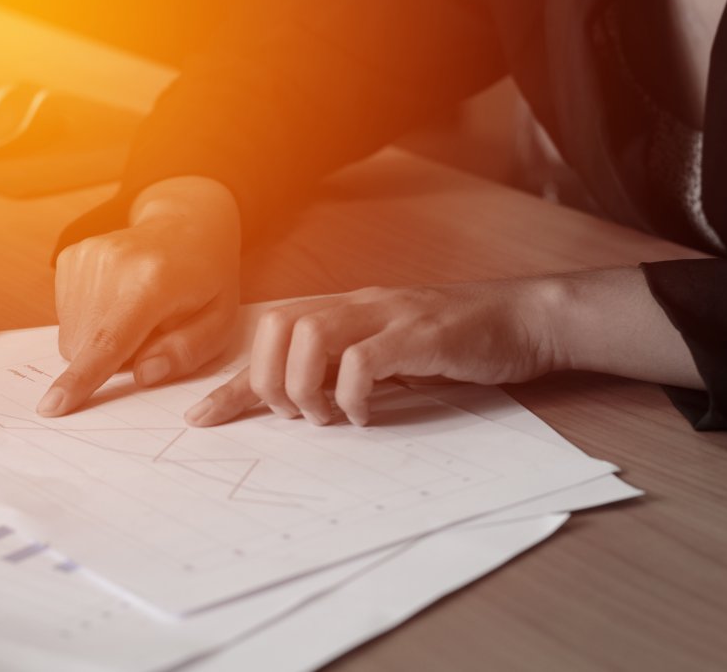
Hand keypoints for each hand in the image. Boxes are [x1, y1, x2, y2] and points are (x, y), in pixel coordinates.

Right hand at [37, 177, 240, 416]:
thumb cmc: (206, 278)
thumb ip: (187, 352)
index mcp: (153, 283)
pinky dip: (92, 322)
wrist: (185, 223)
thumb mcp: (219, 320)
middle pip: (88, 346)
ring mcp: (86, 257)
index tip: (53, 406)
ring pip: (74, 336)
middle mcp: (112, 265)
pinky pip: (68, 317)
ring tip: (136, 313)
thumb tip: (143, 377)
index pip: (111, 340)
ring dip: (102, 340)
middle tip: (151, 333)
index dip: (82, 378)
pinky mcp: (70, 257)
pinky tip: (118, 299)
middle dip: (115, 360)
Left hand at [185, 280, 560, 426]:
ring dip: (304, 386)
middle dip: (268, 380)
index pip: (271, 340)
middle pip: (277, 325)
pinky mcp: (421, 333)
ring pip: (309, 334)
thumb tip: (305, 405)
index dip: (233, 383)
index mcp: (347, 311)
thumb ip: (349, 371)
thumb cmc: (456, 342)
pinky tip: (365, 414)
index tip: (202, 419)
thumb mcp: (392, 358)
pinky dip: (351, 393)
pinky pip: (365, 359)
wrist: (524, 319)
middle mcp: (359, 306)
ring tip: (325, 416)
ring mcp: (389, 315)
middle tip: (294, 415)